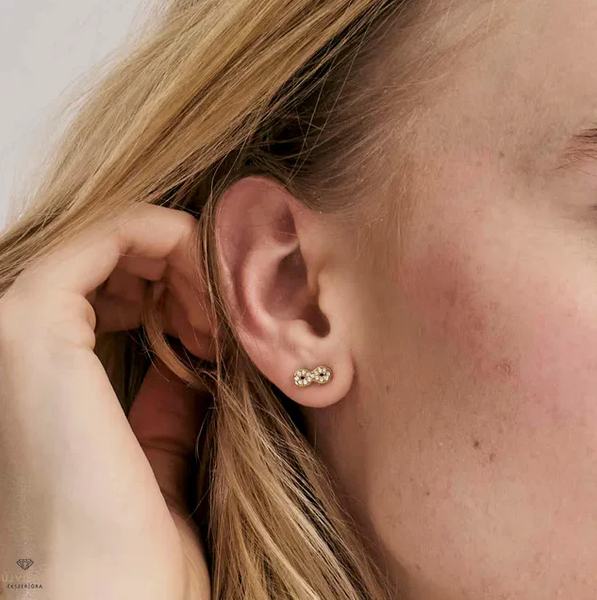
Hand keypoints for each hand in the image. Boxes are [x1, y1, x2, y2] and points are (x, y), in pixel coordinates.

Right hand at [0, 205, 212, 598]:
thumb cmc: (135, 545)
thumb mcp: (157, 453)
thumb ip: (163, 403)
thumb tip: (184, 365)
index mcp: (41, 374)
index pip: (112, 289)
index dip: (180, 292)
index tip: (227, 322)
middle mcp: (17, 338)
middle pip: (116, 258)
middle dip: (186, 273)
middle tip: (232, 314)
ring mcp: (18, 325)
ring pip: (115, 240)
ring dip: (183, 261)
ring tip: (224, 312)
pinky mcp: (32, 324)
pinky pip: (111, 237)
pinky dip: (170, 245)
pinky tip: (206, 299)